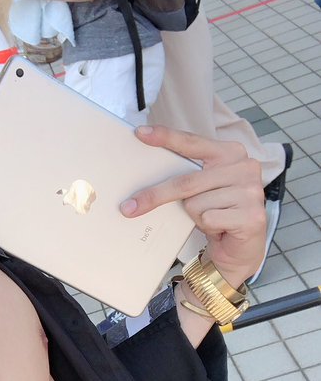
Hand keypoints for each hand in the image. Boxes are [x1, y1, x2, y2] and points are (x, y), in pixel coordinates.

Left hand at [120, 126, 265, 286]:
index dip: (166, 137)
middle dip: (155, 196)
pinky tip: (222, 228)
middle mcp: (245, 167)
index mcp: (231, 153)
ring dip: (196, 217)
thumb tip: (146, 182)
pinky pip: (208, 219)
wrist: (242, 248)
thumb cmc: (218, 213)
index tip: (141, 133)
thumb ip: (188, 176)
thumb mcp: (203, 189)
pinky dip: (208, 228)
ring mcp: (250, 191)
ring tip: (212, 219)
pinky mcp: (251, 215)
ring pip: (195, 204)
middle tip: (129, 207)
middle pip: (185, 181)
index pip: (192, 142)